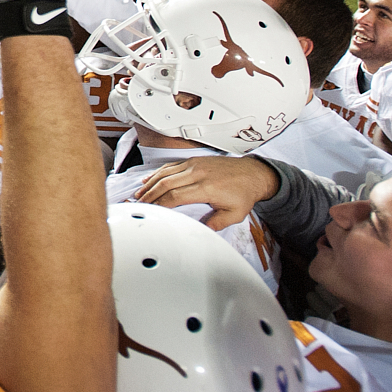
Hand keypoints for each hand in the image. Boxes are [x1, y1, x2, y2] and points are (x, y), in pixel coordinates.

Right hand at [132, 156, 279, 230]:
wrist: (253, 173)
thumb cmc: (244, 193)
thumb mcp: (234, 214)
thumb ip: (215, 223)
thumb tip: (199, 230)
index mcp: (206, 187)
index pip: (176, 196)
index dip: (160, 204)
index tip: (152, 211)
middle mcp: (197, 173)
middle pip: (166, 183)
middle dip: (150, 195)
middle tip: (139, 204)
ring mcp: (194, 165)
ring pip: (165, 173)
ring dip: (150, 184)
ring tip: (139, 194)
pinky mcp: (193, 161)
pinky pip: (170, 166)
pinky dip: (157, 173)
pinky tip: (149, 180)